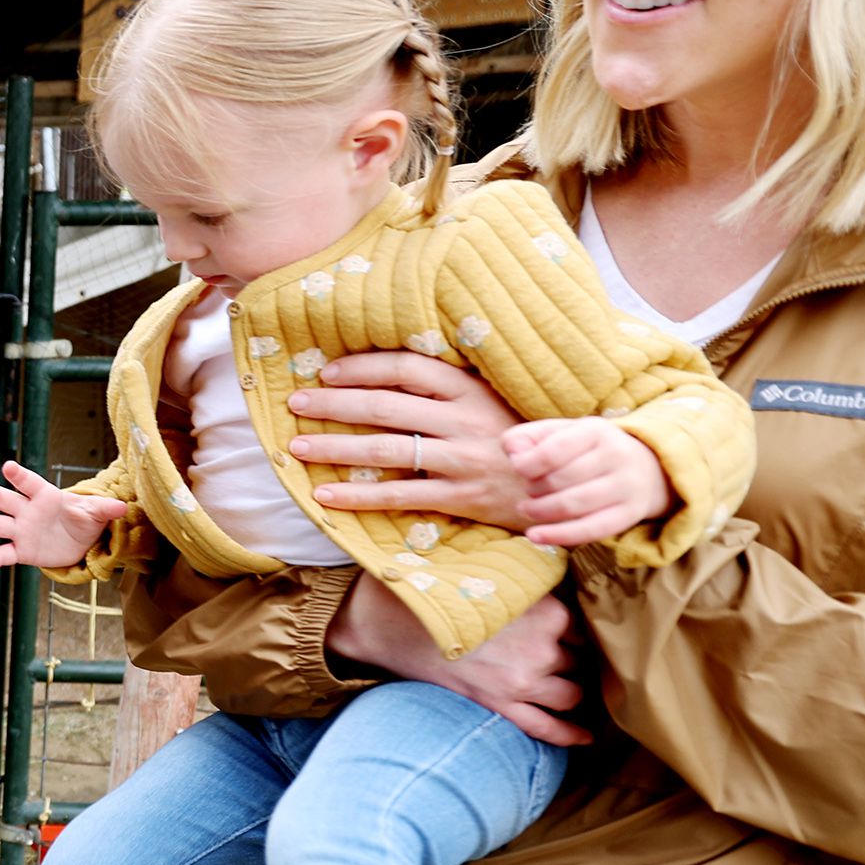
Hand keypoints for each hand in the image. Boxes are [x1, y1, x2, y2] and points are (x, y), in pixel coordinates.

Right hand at [0, 461, 134, 574]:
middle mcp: (28, 511)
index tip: (7, 466)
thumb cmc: (84, 520)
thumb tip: (122, 506)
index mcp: (46, 496)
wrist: (79, 542)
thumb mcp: (96, 513)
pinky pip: (4, 554)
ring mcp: (21, 530)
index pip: (31, 483)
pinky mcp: (20, 550)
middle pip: (6, 499)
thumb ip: (105, 508)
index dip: (20, 475)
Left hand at [288, 353, 536, 528]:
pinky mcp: (461, 497)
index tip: (327, 372)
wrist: (569, 482)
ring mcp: (461, 459)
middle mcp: (463, 419)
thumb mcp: (494, 397)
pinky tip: (324, 496)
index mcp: (470, 388)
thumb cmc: (521, 436)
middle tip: (295, 403)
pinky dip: (357, 496)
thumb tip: (392, 370)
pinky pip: (399, 495)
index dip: (362, 367)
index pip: (405, 368)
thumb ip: (449, 386)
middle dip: (334, 404)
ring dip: (335, 447)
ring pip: (385, 449)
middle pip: (385, 406)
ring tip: (296, 448)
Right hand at [326, 574, 591, 746]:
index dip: (565, 630)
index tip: (556, 631)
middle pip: (576, 661)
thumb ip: (527, 575)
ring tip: (564, 691)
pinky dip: (569, 735)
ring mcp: (522, 682)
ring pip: (570, 695)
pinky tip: (584, 737)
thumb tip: (550, 566)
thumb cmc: (437, 589)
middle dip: (567, 660)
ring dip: (569, 693)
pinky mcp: (498, 706)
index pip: (576, 626)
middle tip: (552, 658)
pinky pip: (545, 728)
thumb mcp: (490, 569)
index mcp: (548, 611)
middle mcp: (542, 649)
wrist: (390, 621)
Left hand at [505, 417, 667, 547]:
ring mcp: (626, 486)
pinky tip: (534, 536)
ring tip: (528, 509)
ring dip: (540, 511)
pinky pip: (590, 530)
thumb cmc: (586, 450)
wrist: (646, 467)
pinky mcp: (628, 514)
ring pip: (572, 505)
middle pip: (559, 480)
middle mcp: (616, 456)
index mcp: (595, 431)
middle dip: (534, 488)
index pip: (553, 451)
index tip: (518, 469)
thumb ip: (527, 437)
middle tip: (530, 490)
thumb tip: (512, 453)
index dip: (527, 465)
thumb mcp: (560, 432)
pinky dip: (558, 535)